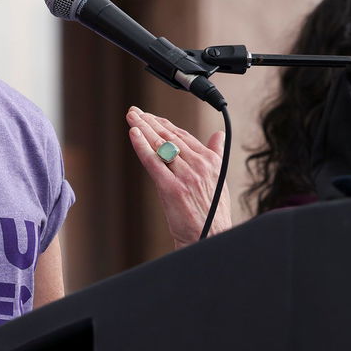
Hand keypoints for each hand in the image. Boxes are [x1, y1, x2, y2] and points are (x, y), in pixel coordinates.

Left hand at [126, 106, 231, 248]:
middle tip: (135, 112)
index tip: (150, 117)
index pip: (183, 136)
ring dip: (143, 128)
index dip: (164, 124)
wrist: (210, 238)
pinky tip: (133, 134)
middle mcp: (199, 165)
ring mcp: (185, 176)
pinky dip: (142, 146)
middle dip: (150, 122)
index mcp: (211, 160)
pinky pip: (153, 162)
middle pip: (170, 137)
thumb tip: (218, 135)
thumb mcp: (219, 180)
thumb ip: (216, 154)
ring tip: (131, 117)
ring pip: (160, 145)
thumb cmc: (212, 213)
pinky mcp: (171, 188)